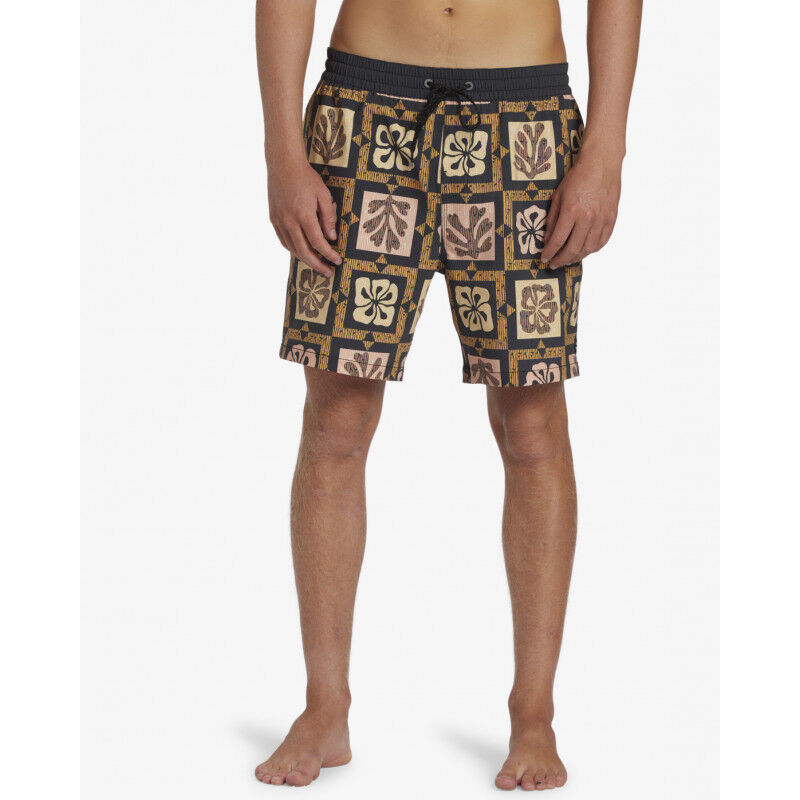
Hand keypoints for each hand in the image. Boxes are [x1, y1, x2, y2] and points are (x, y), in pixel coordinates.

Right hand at [267, 157, 341, 275]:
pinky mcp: (273, 219)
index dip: (328, 254)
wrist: (283, 164)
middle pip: (304, 252)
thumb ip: (328, 217)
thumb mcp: (323, 195)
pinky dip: (294, 249)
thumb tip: (331, 237)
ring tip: (317, 264)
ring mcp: (279, 221)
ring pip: (292, 249)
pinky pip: (284, 241)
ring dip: (305, 259)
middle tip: (328, 272)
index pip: (318, 243)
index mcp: (303, 215)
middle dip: (317, 265)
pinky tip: (302, 252)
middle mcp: (289, 221)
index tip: (337, 261)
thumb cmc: (306, 178)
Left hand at [541, 148, 621, 268]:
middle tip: (553, 265)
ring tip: (567, 260)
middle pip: (573, 249)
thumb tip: (548, 239)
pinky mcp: (611, 218)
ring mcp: (602, 219)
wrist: (601, 163)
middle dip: (561, 260)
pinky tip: (583, 251)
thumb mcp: (558, 196)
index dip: (549, 253)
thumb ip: (553, 219)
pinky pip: (601, 241)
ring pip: (588, 249)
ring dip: (575, 258)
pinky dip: (591, 250)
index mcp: (571, 210)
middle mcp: (588, 217)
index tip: (544, 259)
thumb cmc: (578, 177)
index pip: (558, 240)